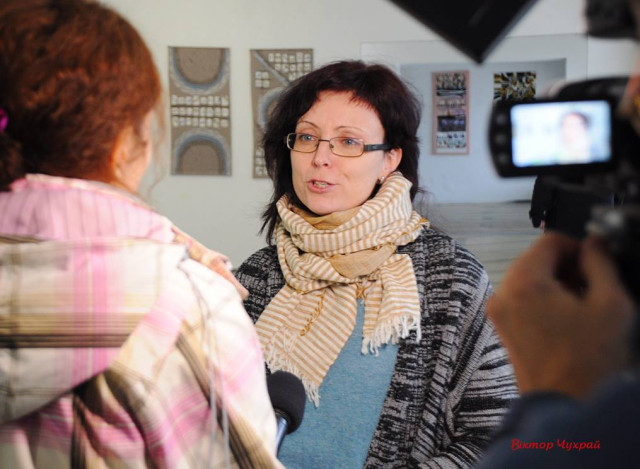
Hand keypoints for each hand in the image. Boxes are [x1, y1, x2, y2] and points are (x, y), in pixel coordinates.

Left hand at [488, 233, 635, 397]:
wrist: (565, 404)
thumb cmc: (587, 360)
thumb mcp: (610, 304)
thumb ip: (601, 264)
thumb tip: (594, 244)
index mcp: (524, 283)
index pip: (549, 241)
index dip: (577, 247)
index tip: (595, 264)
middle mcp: (503, 293)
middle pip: (536, 258)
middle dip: (566, 267)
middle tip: (591, 287)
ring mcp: (499, 310)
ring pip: (529, 277)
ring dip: (557, 283)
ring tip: (581, 307)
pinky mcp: (502, 325)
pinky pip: (523, 297)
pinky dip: (544, 298)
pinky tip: (567, 319)